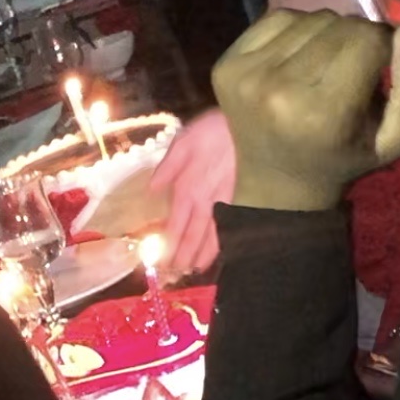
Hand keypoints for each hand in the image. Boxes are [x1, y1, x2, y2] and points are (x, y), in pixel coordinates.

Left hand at [149, 108, 235, 274]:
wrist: (248, 125)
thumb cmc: (213, 130)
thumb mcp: (183, 142)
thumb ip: (167, 168)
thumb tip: (151, 190)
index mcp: (187, 189)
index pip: (175, 226)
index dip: (169, 246)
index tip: (162, 262)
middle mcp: (205, 202)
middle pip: (193, 237)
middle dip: (184, 257)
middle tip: (177, 274)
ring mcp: (224, 204)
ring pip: (213, 236)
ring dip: (204, 256)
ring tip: (197, 270)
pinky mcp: (239, 201)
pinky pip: (229, 227)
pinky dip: (224, 242)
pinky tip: (222, 250)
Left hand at [213, 11, 399, 211]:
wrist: (276, 185)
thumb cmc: (341, 160)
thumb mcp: (394, 142)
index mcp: (322, 113)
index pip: (368, 39)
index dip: (382, 46)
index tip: (379, 69)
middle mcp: (278, 90)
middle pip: (338, 24)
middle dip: (355, 40)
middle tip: (350, 71)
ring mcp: (246, 76)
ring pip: (309, 17)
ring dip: (325, 34)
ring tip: (322, 68)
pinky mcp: (226, 65)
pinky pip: (277, 18)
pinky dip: (295, 31)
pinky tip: (296, 61)